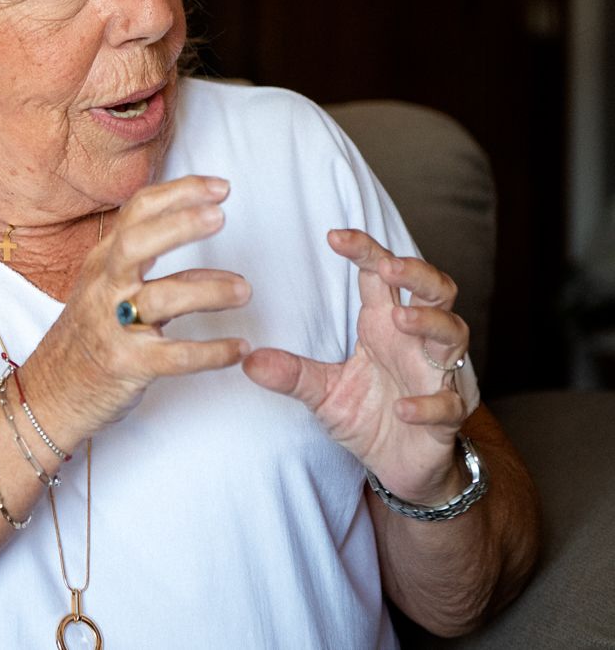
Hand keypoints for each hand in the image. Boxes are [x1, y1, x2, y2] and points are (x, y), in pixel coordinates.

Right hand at [35, 175, 251, 432]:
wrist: (48, 393)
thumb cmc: (88, 336)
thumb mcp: (106, 288)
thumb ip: (150, 264)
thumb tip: (206, 250)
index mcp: (102, 261)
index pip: (136, 211)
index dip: (179, 193)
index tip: (221, 188)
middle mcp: (103, 286)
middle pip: (137, 243)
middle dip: (180, 225)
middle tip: (221, 217)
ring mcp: (111, 326)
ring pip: (161, 298)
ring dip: (209, 291)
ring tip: (243, 291)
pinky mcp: (125, 365)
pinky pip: (174, 355)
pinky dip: (211, 352)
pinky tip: (238, 349)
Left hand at [242, 228, 478, 503]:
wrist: (402, 466)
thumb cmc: (370, 415)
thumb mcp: (323, 392)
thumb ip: (291, 374)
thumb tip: (247, 360)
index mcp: (384, 326)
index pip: (382, 276)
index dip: (366, 251)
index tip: (333, 235)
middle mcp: (416, 342)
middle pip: (435, 290)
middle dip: (416, 272)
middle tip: (388, 266)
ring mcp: (438, 375)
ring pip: (453, 334)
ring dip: (429, 322)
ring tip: (400, 317)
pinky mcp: (447, 415)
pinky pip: (447, 403)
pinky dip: (428, 403)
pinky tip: (404, 407)